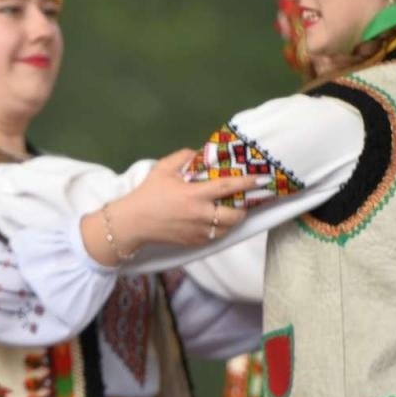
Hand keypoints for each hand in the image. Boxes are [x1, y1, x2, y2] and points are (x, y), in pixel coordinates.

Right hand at [84, 150, 258, 262]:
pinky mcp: (195, 242)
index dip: (247, 182)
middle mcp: (200, 215)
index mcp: (194, 194)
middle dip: (245, 207)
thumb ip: (184, 157)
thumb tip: (200, 154)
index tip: (262, 178)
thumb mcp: (163, 168)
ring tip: (233, 209)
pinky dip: (221, 228)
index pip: (227, 187)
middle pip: (235, 214)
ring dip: (234, 219)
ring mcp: (199, 231)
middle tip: (246, 199)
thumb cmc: (148, 193)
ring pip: (228, 228)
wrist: (133, 223)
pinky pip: (217, 236)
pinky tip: (216, 219)